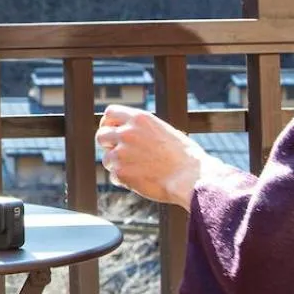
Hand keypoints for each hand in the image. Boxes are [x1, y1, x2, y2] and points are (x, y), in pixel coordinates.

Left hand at [96, 105, 226, 208]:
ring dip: (117, 165)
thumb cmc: (185, 157)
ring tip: (137, 170)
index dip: (109, 123)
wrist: (192, 178)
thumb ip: (144, 130)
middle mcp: (127, 132)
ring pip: (107, 159)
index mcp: (140, 119)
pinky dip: (123, 180)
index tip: (112, 132)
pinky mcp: (121, 172)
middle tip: (118, 153)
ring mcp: (122, 152)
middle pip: (101, 135)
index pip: (111, 112)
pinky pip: (114, 176)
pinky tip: (140, 181)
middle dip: (108, 145)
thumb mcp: (165, 132)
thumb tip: (131, 133)